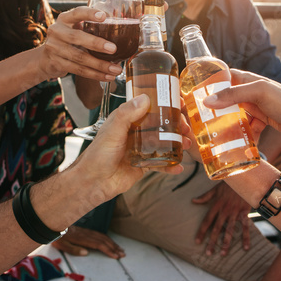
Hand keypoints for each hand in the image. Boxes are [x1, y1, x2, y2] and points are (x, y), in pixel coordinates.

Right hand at [36, 6, 121, 81]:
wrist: (45, 59)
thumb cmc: (67, 40)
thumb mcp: (74, 28)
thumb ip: (89, 25)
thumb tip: (120, 24)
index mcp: (64, 19)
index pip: (77, 13)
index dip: (90, 14)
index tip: (104, 16)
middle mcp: (57, 31)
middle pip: (77, 37)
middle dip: (96, 44)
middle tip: (113, 49)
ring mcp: (54, 48)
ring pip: (79, 58)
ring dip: (100, 65)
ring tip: (115, 69)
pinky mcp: (56, 63)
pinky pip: (78, 70)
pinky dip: (95, 74)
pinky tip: (107, 76)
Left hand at [53, 226, 125, 258]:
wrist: (54, 225)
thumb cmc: (58, 237)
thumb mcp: (62, 245)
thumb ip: (74, 250)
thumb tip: (86, 253)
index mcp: (82, 239)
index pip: (99, 245)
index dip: (108, 250)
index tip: (115, 256)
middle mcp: (87, 234)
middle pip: (104, 241)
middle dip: (114, 247)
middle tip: (123, 254)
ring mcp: (88, 232)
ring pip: (103, 237)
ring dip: (112, 243)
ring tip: (120, 249)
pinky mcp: (87, 231)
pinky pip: (100, 234)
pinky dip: (107, 239)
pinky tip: (110, 242)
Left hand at [71, 96, 185, 207]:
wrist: (94, 182)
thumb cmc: (98, 155)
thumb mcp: (113, 130)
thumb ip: (127, 114)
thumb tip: (144, 98)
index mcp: (128, 119)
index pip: (149, 106)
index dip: (165, 104)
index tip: (179, 103)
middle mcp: (136, 132)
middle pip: (161, 124)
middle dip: (176, 125)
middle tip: (185, 127)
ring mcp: (142, 148)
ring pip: (165, 142)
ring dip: (178, 142)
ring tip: (187, 144)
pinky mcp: (144, 164)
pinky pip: (161, 162)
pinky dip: (171, 164)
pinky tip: (178, 166)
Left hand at [193, 183, 253, 255]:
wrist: (242, 176)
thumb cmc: (229, 183)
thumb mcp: (215, 188)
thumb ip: (204, 197)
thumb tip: (193, 201)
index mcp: (216, 205)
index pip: (206, 221)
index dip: (201, 232)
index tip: (197, 242)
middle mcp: (224, 211)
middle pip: (216, 229)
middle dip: (212, 242)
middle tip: (208, 253)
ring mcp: (234, 212)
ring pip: (229, 230)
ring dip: (226, 243)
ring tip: (222, 254)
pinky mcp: (244, 212)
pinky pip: (245, 227)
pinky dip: (245, 237)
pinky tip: (245, 248)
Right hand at [204, 70, 280, 140]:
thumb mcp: (258, 94)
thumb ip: (234, 94)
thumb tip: (208, 100)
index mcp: (245, 79)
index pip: (220, 77)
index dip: (206, 83)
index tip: (191, 95)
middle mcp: (248, 91)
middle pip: (224, 98)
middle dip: (213, 108)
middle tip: (199, 120)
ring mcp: (254, 106)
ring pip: (233, 114)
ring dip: (226, 124)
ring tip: (216, 134)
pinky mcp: (260, 119)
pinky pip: (245, 126)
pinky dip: (242, 134)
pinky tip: (239, 142)